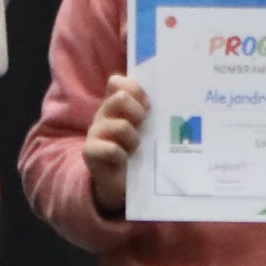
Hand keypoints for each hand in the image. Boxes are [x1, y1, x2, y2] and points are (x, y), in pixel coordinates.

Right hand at [80, 75, 150, 219]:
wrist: (117, 183)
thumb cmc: (136, 152)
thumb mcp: (146, 129)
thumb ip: (151, 113)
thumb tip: (175, 100)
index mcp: (116, 105)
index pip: (117, 82)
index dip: (135, 90)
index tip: (148, 105)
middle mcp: (103, 114)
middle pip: (120, 98)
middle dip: (138, 112)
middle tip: (143, 126)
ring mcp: (95, 132)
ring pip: (121, 126)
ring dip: (134, 139)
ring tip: (136, 148)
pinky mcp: (90, 152)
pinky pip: (110, 149)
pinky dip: (121, 155)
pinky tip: (125, 160)